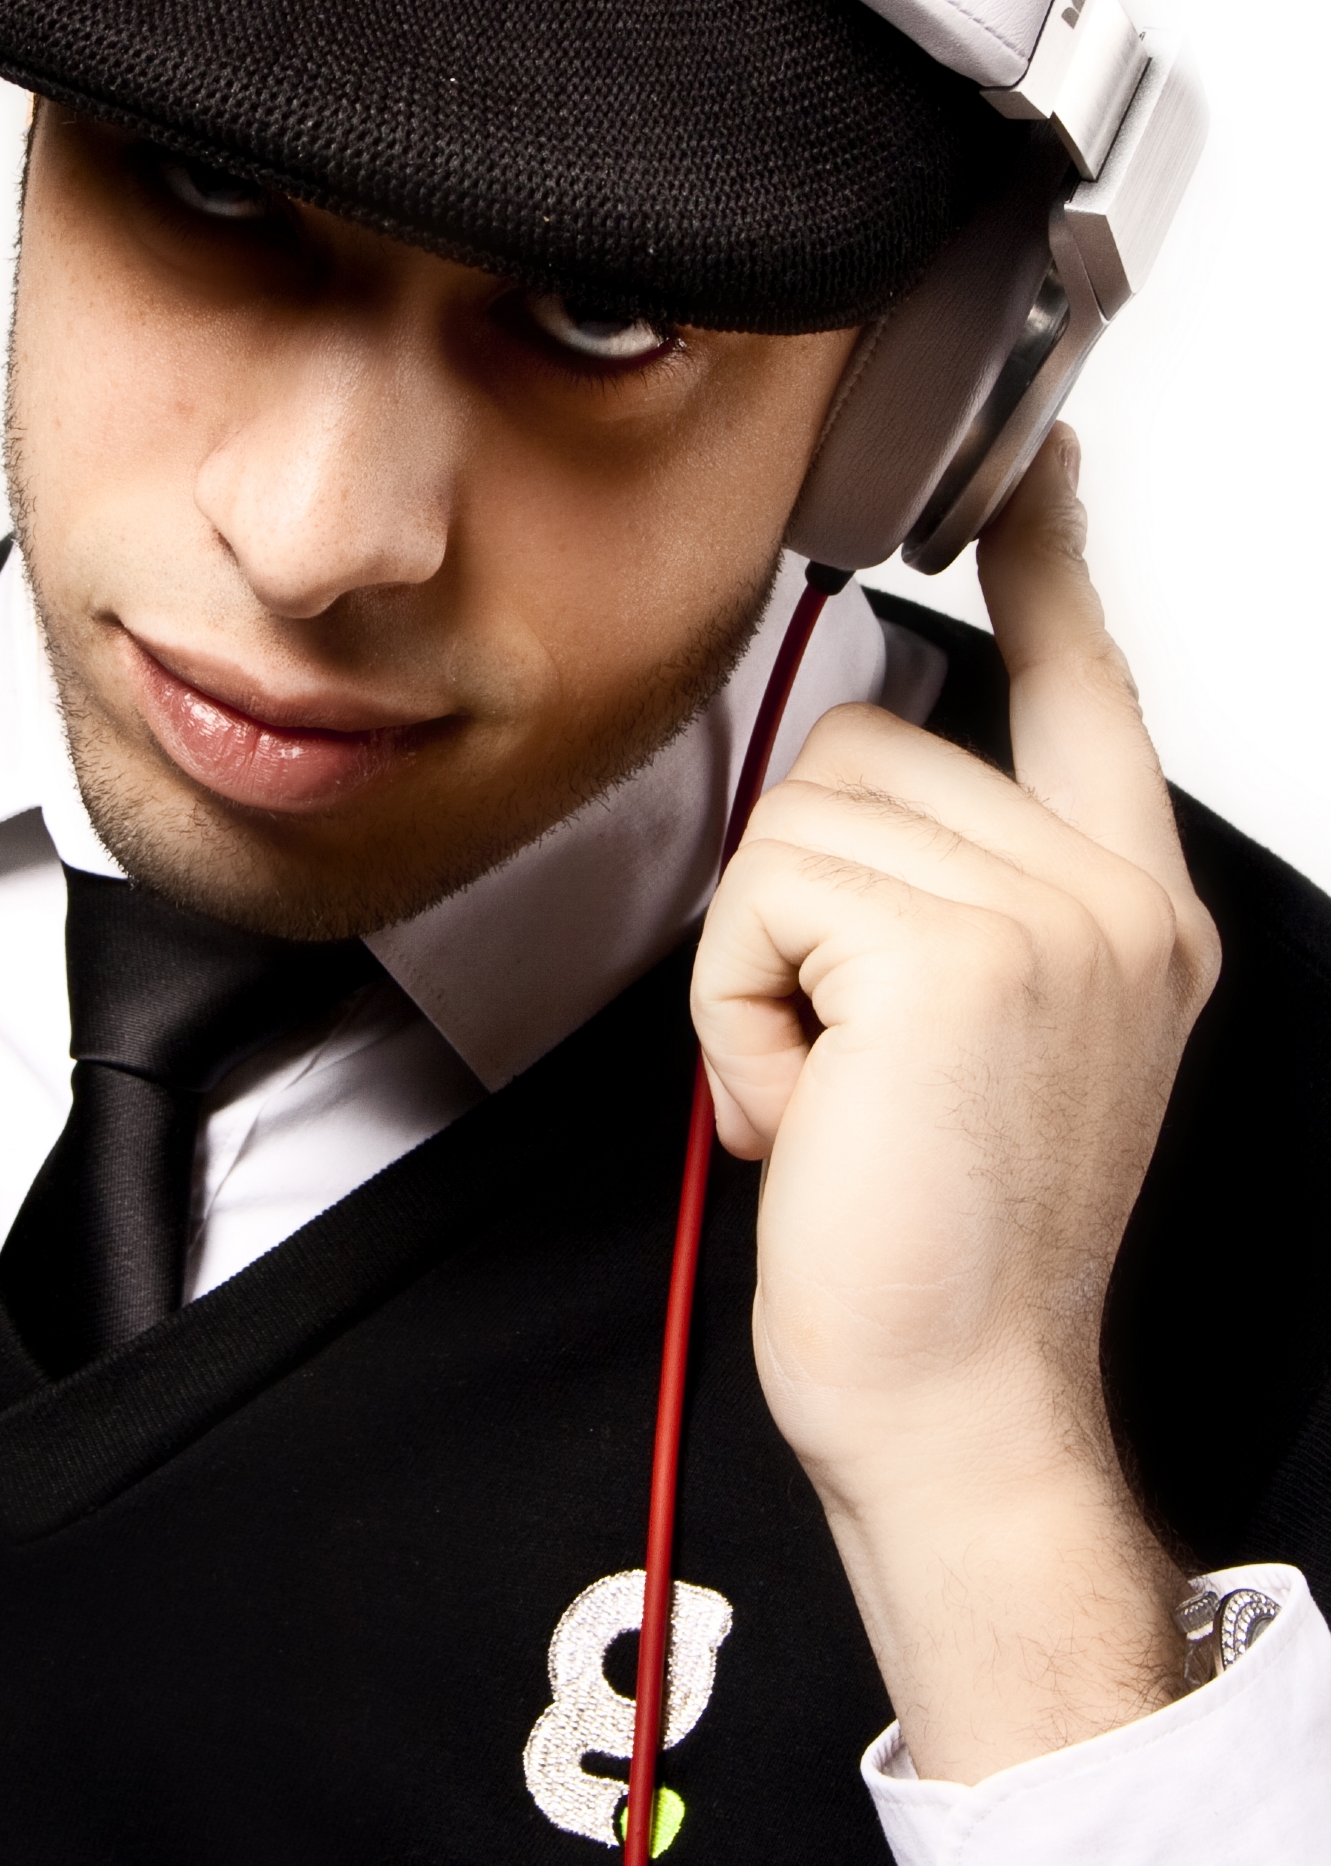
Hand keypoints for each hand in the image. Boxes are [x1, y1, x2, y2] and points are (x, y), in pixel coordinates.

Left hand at [690, 429, 1220, 1779]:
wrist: (955, 1400)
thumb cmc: (945, 1242)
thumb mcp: (990, 1042)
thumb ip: (960, 900)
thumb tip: (864, 797)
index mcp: (1126, 911)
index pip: (1088, 689)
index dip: (1050, 566)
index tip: (1035, 464)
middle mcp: (1108, 900)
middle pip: (868, 748)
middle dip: (804, 894)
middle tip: (853, 1055)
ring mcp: (1044, 919)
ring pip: (799, 818)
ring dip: (766, 960)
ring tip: (835, 1088)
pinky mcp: (950, 952)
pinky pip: (761, 894)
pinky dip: (740, 1006)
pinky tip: (810, 1105)